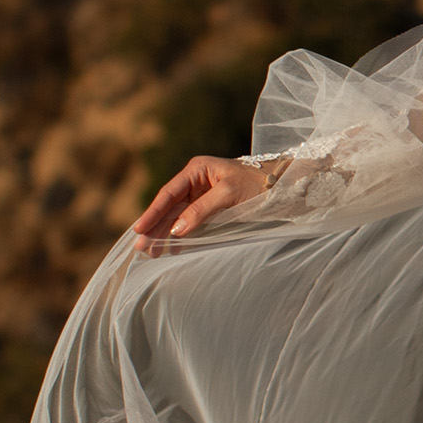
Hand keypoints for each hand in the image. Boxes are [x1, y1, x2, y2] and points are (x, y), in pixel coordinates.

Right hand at [133, 153, 269, 253]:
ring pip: (176, 216)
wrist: (283, 187)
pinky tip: (173, 248)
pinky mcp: (209, 208)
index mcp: (196, 169)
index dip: (152, 212)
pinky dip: (180, 235)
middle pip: (169, 206)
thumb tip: (176, 229)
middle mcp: (195, 180)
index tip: (139, 229)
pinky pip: (189, 222)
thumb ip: (201, 210)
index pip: (168, 193)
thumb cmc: (257, 185)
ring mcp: (201, 194)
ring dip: (165, 234)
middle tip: (141, 248)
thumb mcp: (229, 195)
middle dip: (155, 227)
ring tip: (152, 253)